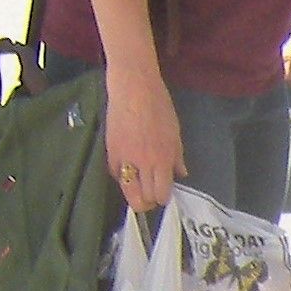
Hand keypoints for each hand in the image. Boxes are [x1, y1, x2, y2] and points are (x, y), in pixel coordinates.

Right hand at [104, 69, 185, 213]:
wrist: (133, 89)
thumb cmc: (159, 106)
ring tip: (138, 187)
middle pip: (143, 198)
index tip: (165, 193)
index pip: (161, 193)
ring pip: (126, 190)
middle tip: (151, 195)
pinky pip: (115, 172)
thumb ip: (177, 156)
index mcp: (162, 160)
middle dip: (149, 201)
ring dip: (134, 193)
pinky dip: (121, 175)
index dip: (164, 198)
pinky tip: (127, 168)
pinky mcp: (110, 150)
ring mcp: (124, 158)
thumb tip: (180, 173)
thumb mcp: (175, 132)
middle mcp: (142, 164)